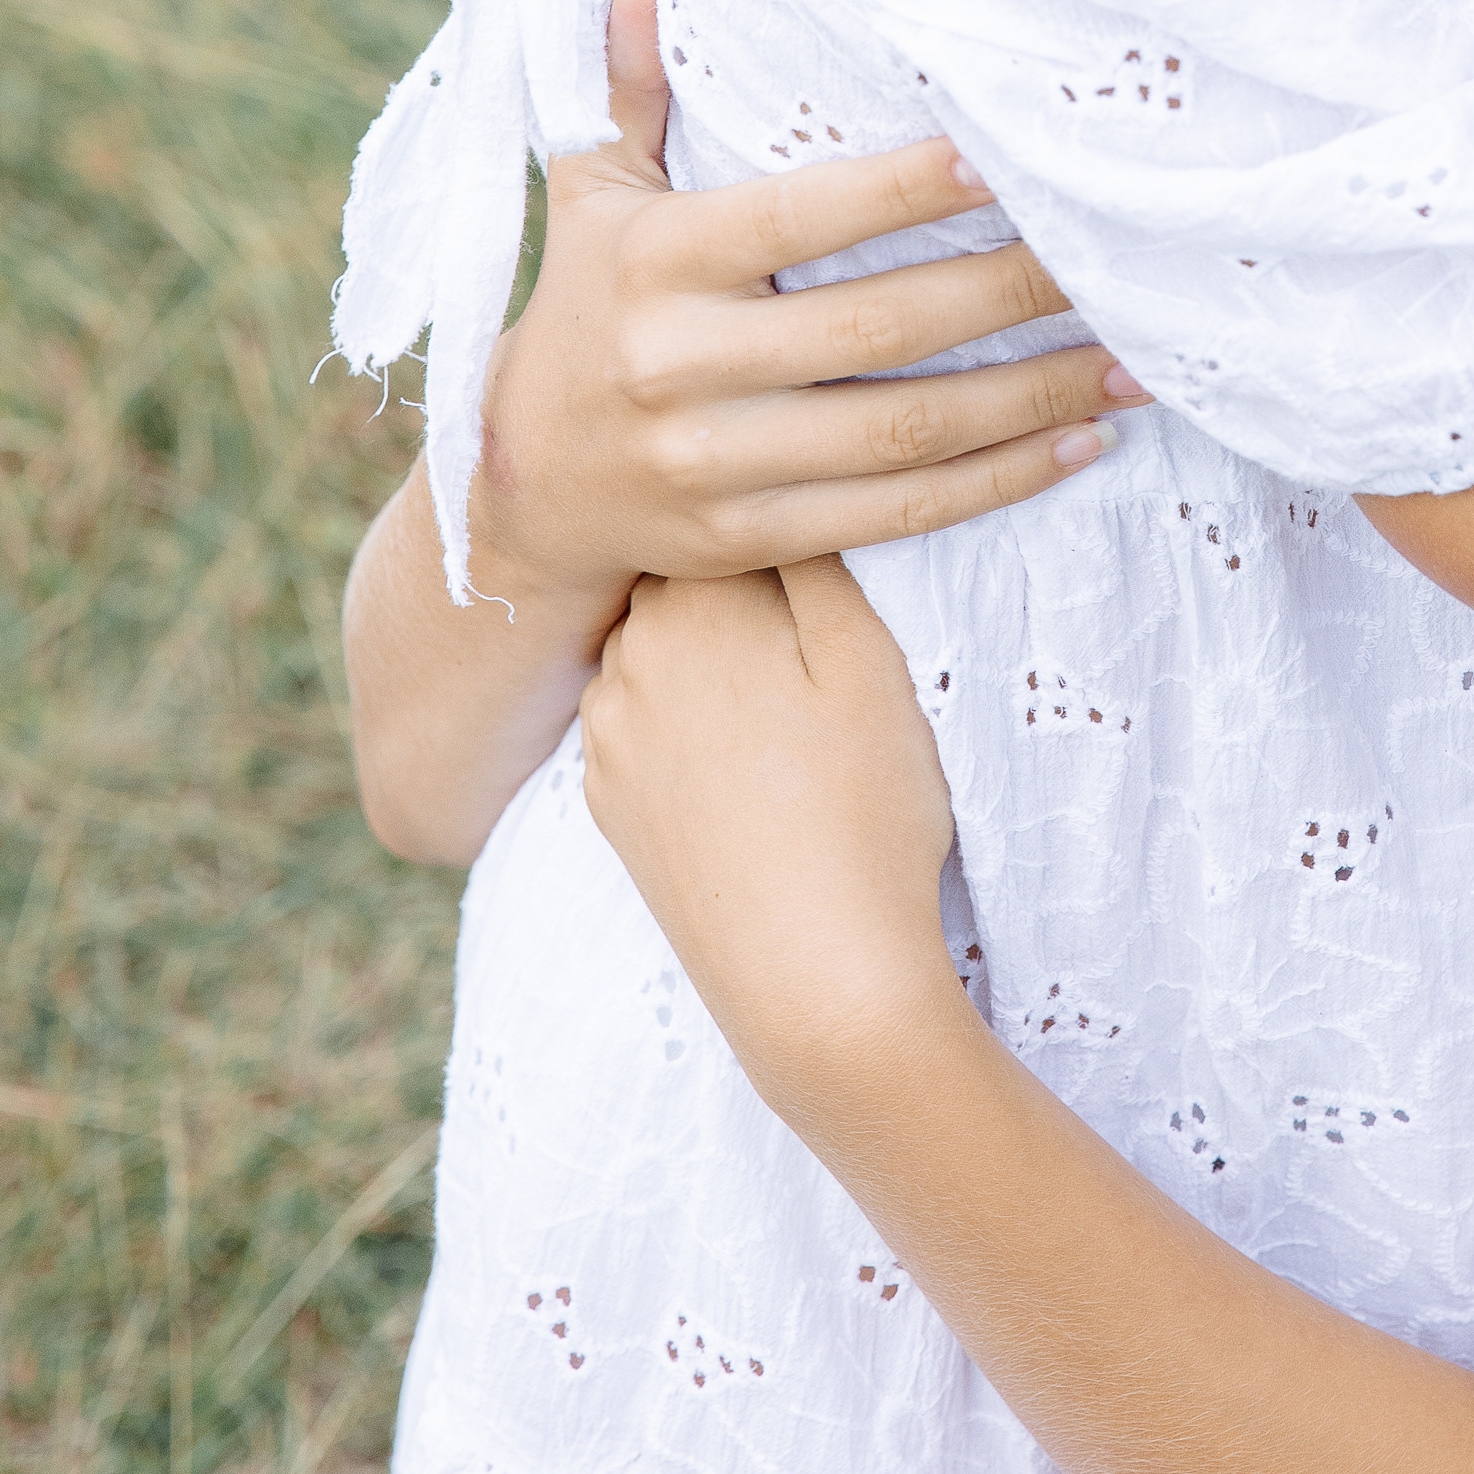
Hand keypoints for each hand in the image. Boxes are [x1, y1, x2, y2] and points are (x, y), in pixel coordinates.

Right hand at [470, 0, 1148, 609]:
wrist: (515, 488)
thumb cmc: (581, 303)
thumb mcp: (590, 188)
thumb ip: (630, 76)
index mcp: (656, 260)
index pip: (804, 217)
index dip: (909, 190)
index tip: (1011, 159)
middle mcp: (681, 363)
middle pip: (881, 327)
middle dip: (1012, 293)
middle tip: (1114, 262)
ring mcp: (714, 464)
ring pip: (904, 432)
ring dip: (1033, 398)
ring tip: (1134, 360)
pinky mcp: (748, 538)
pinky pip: (895, 514)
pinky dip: (997, 482)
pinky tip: (1081, 444)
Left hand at [579, 558, 961, 1117]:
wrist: (815, 981)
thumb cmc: (866, 810)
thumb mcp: (869, 657)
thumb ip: (815, 552)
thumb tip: (777, 493)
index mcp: (691, 600)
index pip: (725, 510)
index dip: (781, 519)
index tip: (826, 549)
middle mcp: (625, 655)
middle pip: (683, 576)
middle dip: (738, 587)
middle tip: (815, 634)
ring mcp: (605, 734)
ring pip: (658, 648)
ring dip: (709, 653)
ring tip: (787, 703)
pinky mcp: (605, 803)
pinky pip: (642, 721)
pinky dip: (686, 722)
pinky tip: (747, 760)